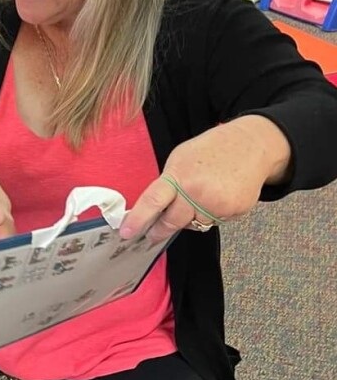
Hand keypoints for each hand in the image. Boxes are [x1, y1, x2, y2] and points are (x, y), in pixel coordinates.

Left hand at [121, 116, 291, 242]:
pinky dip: (214, 214)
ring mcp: (217, 203)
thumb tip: (154, 209)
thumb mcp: (181, 159)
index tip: (127, 232)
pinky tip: (220, 195)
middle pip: (172, 222)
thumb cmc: (211, 150)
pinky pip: (216, 222)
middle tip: (152, 235)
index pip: (153, 201)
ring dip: (192, 218)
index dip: (139, 219)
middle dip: (160, 231)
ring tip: (202, 196)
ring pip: (195, 225)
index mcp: (179, 175)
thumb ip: (168, 184)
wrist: (252, 145)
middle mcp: (197, 191)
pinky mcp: (234, 210)